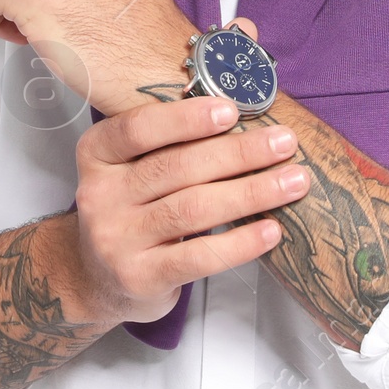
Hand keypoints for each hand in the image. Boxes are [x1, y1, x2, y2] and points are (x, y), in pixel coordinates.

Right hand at [71, 94, 310, 324]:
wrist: (95, 278)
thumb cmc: (130, 208)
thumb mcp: (132, 169)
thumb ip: (171, 144)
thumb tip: (245, 119)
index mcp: (97, 155)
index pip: (137, 129)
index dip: (185, 118)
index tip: (232, 110)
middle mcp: (98, 196)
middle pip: (177, 167)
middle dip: (239, 153)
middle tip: (285, 143)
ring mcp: (117, 240)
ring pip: (194, 209)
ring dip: (251, 192)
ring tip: (293, 182)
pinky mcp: (141, 278)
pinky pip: (200, 257)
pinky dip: (241, 242)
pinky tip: (272, 230)